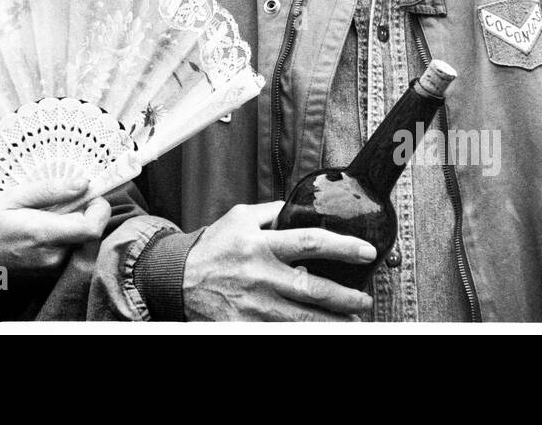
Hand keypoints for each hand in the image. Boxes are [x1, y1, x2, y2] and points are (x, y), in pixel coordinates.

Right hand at [0, 177, 111, 272]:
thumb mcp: (16, 196)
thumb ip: (52, 190)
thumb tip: (83, 183)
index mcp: (43, 234)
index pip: (92, 228)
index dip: (100, 209)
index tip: (91, 195)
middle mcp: (52, 256)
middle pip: (92, 236)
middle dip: (89, 215)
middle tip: (71, 203)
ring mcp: (53, 270)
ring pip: (85, 245)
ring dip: (80, 228)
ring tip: (56, 218)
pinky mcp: (52, 277)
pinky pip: (75, 255)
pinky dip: (71, 240)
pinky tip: (53, 233)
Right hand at [182, 202, 376, 320]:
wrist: (174, 277)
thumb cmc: (211, 247)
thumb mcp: (239, 218)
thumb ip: (272, 213)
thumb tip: (299, 207)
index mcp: (261, 244)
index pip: (311, 242)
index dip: (343, 247)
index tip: (367, 251)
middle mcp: (260, 275)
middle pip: (313, 288)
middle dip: (346, 297)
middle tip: (364, 299)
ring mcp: (253, 305)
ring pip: (302, 319)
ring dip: (331, 322)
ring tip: (351, 322)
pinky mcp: (243, 326)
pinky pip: (279, 333)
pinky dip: (301, 333)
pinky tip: (315, 330)